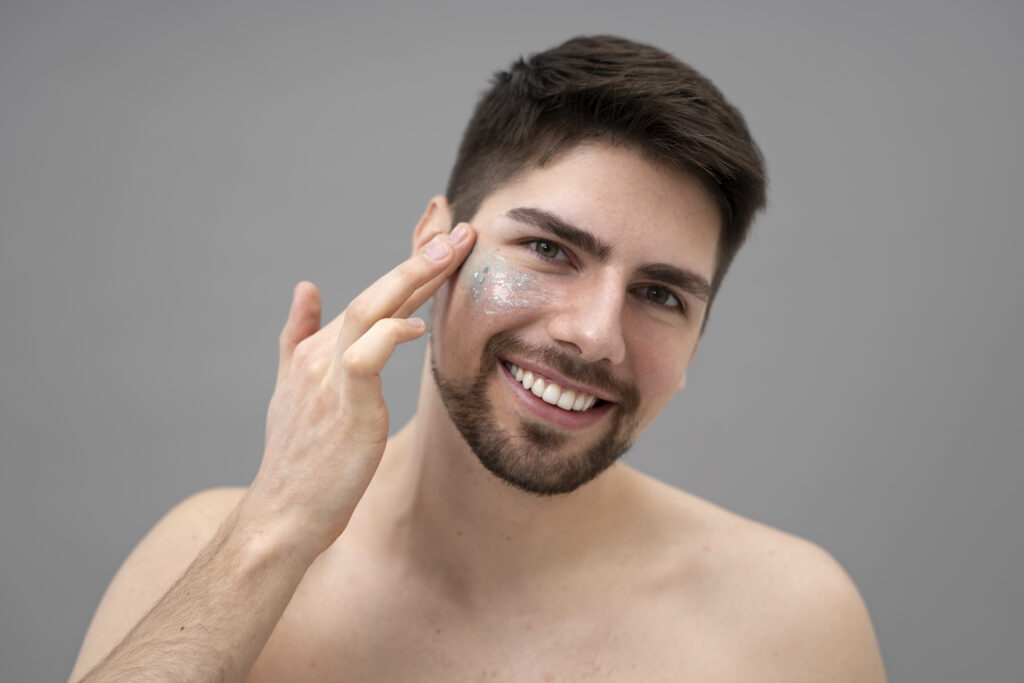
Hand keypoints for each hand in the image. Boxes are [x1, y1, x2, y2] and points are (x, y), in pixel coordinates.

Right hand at [241, 222, 475, 556]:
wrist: (282, 513)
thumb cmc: (300, 459)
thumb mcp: (295, 390)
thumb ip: (299, 336)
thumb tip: (305, 287)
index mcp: (319, 348)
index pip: (374, 295)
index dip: (408, 259)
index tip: (440, 229)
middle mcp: (322, 353)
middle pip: (376, 290)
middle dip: (419, 252)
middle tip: (457, 223)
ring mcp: (329, 376)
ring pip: (369, 310)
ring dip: (410, 276)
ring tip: (449, 247)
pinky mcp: (343, 405)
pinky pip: (365, 358)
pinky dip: (389, 336)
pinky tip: (418, 325)